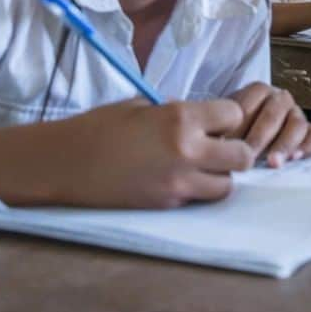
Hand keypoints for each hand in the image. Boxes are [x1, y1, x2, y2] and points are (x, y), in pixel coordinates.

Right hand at [38, 98, 254, 209]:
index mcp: (181, 118)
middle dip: (234, 150)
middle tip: (217, 145)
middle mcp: (188, 152)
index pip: (234, 116)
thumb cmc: (100, 126)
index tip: (216, 119)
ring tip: (198, 165)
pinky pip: (198, 200)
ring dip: (218, 175)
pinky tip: (176, 178)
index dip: (228, 117)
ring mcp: (179, 184)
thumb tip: (198, 118)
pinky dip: (195, 191)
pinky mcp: (167, 206)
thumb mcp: (142, 105)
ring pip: (225, 186)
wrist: (68, 163)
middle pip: (241, 157)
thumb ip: (175, 112)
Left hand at [228, 82, 310, 165]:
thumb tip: (220, 146)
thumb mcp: (227, 125)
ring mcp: (297, 113)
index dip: (239, 125)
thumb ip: (225, 131)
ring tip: (273, 163)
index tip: (229, 145)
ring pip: (297, 124)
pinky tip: (295, 159)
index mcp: (258, 91)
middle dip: (260, 138)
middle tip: (249, 157)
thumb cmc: (236, 131)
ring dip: (284, 144)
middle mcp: (280, 98)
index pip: (251, 104)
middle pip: (273, 114)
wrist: (248, 134)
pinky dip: (308, 146)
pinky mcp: (310, 131)